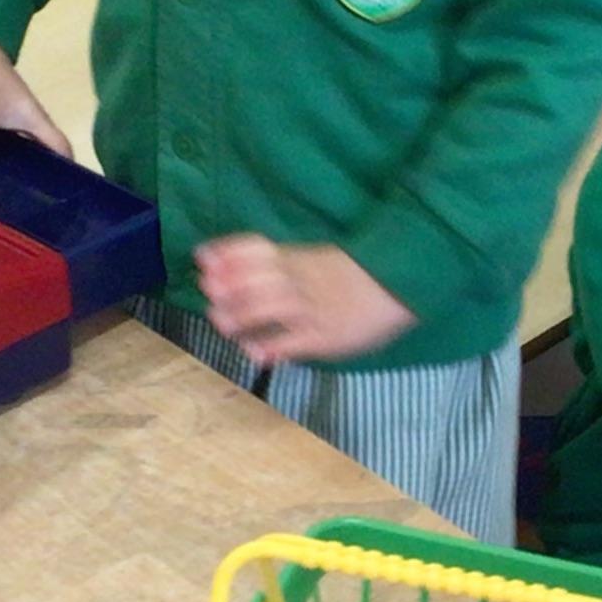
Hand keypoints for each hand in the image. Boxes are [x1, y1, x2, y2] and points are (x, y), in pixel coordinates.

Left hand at [195, 239, 413, 365]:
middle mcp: (301, 281)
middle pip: (259, 278)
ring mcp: (313, 310)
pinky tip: (254, 352)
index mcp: (299, 259)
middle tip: (207, 291)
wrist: (399, 284)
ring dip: (242, 315)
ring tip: (221, 324)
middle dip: (229, 284)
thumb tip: (232, 263)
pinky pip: (295, 342)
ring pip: (272, 308)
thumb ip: (281, 262)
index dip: (228, 252)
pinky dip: (272, 347)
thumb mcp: (317, 258)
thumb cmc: (353, 274)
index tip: (202, 256)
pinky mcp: (325, 337)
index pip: (258, 248)